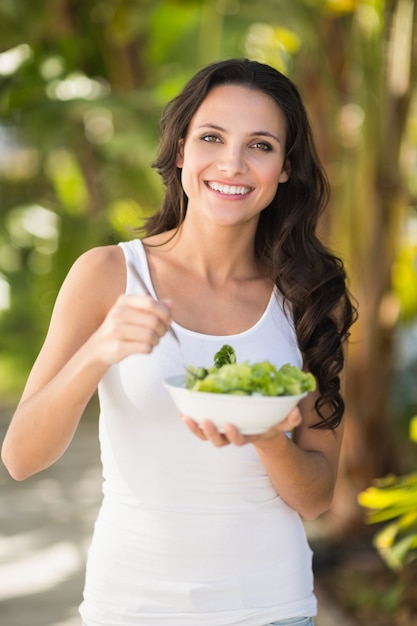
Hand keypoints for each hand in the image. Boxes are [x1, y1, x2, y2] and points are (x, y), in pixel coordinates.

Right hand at [90, 293, 172, 364]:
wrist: (99, 347)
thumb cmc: (119, 328)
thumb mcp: (134, 313)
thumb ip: (154, 307)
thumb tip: (170, 303)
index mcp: (124, 301)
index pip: (150, 303)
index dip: (164, 312)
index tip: (167, 319)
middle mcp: (118, 313)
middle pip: (153, 321)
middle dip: (162, 329)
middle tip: (160, 333)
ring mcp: (116, 330)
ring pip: (150, 335)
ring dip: (156, 340)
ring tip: (151, 340)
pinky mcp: (118, 347)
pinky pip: (145, 347)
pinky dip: (149, 348)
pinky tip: (143, 347)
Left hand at [180, 406, 301, 446]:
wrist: (258, 427)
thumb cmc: (269, 423)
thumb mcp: (281, 422)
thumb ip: (290, 419)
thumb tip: (297, 411)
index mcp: (247, 437)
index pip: (238, 440)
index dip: (233, 435)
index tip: (229, 425)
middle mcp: (231, 438)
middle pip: (218, 441)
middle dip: (211, 433)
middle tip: (206, 420)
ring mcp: (220, 434)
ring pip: (205, 436)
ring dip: (195, 428)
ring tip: (187, 417)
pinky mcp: (211, 427)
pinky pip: (198, 428)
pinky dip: (190, 422)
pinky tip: (183, 412)